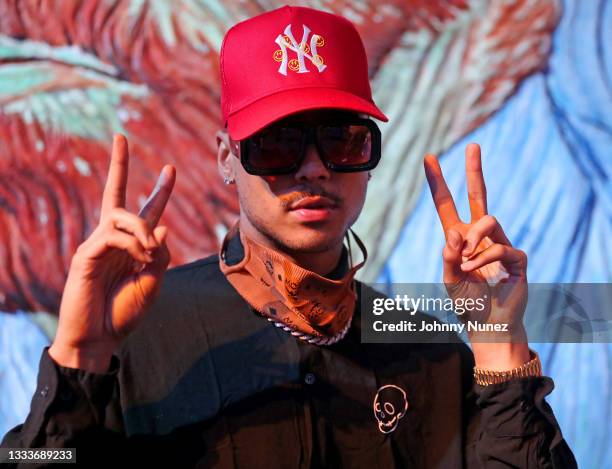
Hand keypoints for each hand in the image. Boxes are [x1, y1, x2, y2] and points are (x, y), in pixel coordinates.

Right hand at [49, 134, 175, 371]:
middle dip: (118, 165)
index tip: (170, 168)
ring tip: (150, 252)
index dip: (159, 191)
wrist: (100, 339)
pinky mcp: (86, 255)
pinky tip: (140, 258)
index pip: (147, 211)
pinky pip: (112, 234)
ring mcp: (97, 245)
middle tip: (120, 136)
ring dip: (142, 228)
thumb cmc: (125, 312)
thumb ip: (162, 254)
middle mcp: (114, 239)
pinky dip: (132, 242)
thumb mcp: (154, 282)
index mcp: (133, 246)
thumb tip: (163, 224)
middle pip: (115, 194)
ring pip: (120, 214)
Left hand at [424, 143, 529, 367]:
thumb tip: (456, 233)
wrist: (488, 325)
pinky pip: (498, 246)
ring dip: (473, 239)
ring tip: (466, 262)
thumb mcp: (449, 278)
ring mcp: (499, 243)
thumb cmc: (466, 302)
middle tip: (473, 145)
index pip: (447, 205)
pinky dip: (484, 260)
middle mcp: (479, 236)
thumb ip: (448, 256)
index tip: (429, 159)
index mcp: (459, 238)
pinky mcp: (516, 257)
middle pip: (479, 196)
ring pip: (487, 220)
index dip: (438, 183)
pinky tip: (479, 272)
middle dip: (474, 170)